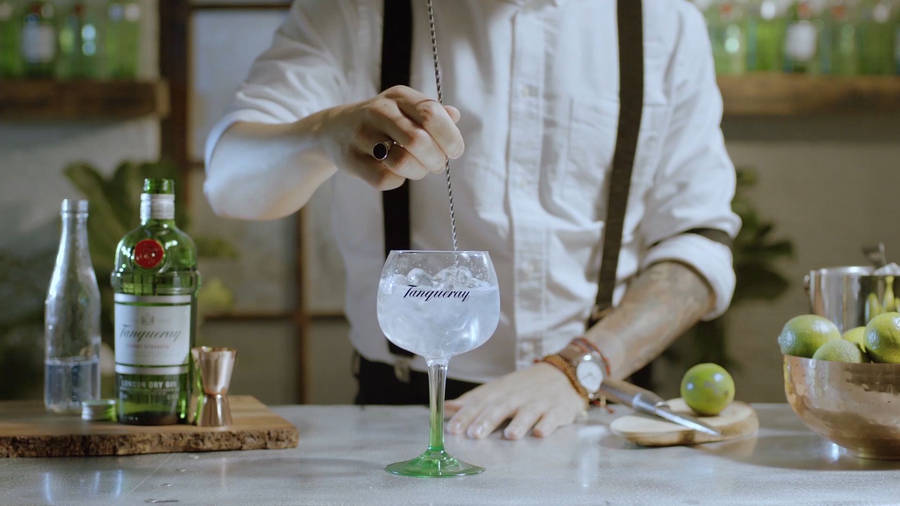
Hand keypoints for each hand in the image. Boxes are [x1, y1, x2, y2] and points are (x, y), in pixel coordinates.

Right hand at [319, 85, 463, 190]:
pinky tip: (396, 172)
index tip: (454, 151)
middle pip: (420, 140)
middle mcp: (379, 111)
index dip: (449, 137)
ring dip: (419, 171)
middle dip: (436, 159)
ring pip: (403, 161)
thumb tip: (454, 116)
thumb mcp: (405, 108)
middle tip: (437, 164)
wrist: (333, 130)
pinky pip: (385, 178)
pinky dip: (398, 180)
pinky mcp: (351, 159)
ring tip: (419, 169)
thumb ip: (432, 112)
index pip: (431, 114)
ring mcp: (362, 135)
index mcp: (399, 96)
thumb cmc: (381, 122)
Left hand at [445, 363, 586, 439]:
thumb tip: (446, 408)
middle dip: (487, 420)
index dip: (465, 416)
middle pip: (500, 408)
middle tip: (474, 434)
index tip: (452, 429)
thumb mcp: (497, 390)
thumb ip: (473, 402)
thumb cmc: (523, 387)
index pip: (480, 403)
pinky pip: (552, 418)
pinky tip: (540, 433)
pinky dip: (547, 424)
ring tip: (510, 435)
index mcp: (500, 392)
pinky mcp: (557, 410)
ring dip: (519, 423)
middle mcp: (517, 396)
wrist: (562, 374)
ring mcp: (538, 403)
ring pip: (527, 412)